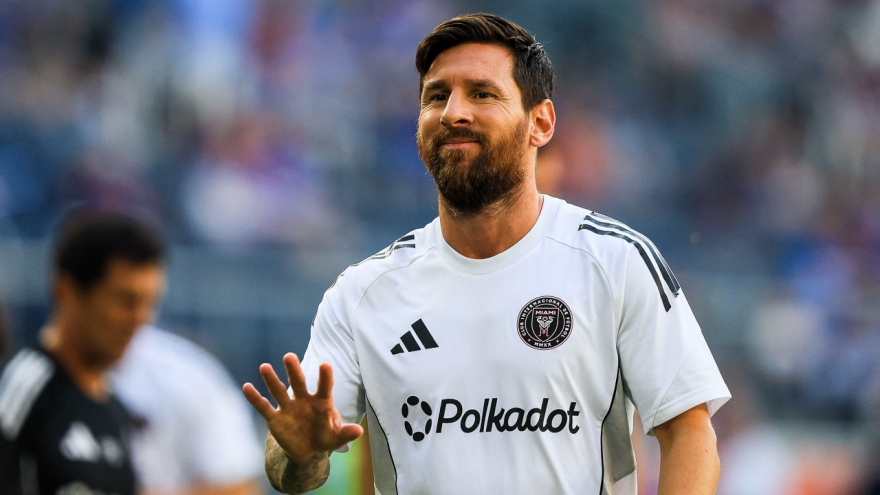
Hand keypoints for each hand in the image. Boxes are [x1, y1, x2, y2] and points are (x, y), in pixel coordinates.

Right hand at [242, 353, 362, 463]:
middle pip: (298, 382)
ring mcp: (288, 407)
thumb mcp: (337, 437)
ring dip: (271, 379)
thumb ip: (346, 433)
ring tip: (264, 367)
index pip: (324, 386)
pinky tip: (247, 387)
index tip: (325, 365)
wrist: (308, 450)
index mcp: (321, 401)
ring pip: (278, 390)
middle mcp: (303, 399)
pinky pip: (264, 406)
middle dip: (293, 370)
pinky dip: (255, 398)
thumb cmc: (326, 436)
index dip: (325, 377)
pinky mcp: (275, 418)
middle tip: (289, 356)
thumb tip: (359, 432)